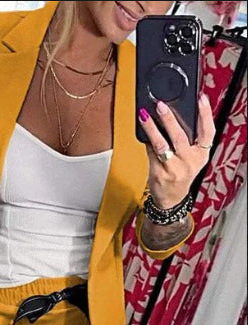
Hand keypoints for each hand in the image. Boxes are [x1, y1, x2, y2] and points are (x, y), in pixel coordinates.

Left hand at [138, 94, 215, 208]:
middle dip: (169, 119)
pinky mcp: (159, 173)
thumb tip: (171, 115)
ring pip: (161, 145)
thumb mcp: (191, 158)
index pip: (208, 132)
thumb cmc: (181, 173)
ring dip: (152, 129)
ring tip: (144, 116)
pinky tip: (142, 131)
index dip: (206, 114)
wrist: (171, 198)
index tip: (201, 99)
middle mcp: (189, 162)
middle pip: (180, 137)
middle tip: (161, 105)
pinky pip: (151, 153)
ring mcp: (174, 169)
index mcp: (201, 155)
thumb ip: (188, 140)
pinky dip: (146, 141)